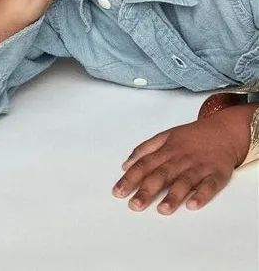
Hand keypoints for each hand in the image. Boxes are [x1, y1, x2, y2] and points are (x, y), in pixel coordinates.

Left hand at [113, 106, 252, 213]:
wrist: (223, 131)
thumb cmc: (191, 137)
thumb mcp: (165, 136)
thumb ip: (144, 149)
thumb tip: (125, 165)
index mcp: (166, 150)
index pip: (144, 165)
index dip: (130, 178)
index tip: (117, 192)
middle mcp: (180, 159)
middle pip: (161, 175)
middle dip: (146, 190)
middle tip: (134, 205)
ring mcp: (199, 167)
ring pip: (184, 182)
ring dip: (173, 196)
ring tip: (162, 210)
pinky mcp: (217, 174)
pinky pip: (209, 186)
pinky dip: (201, 195)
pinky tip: (193, 205)